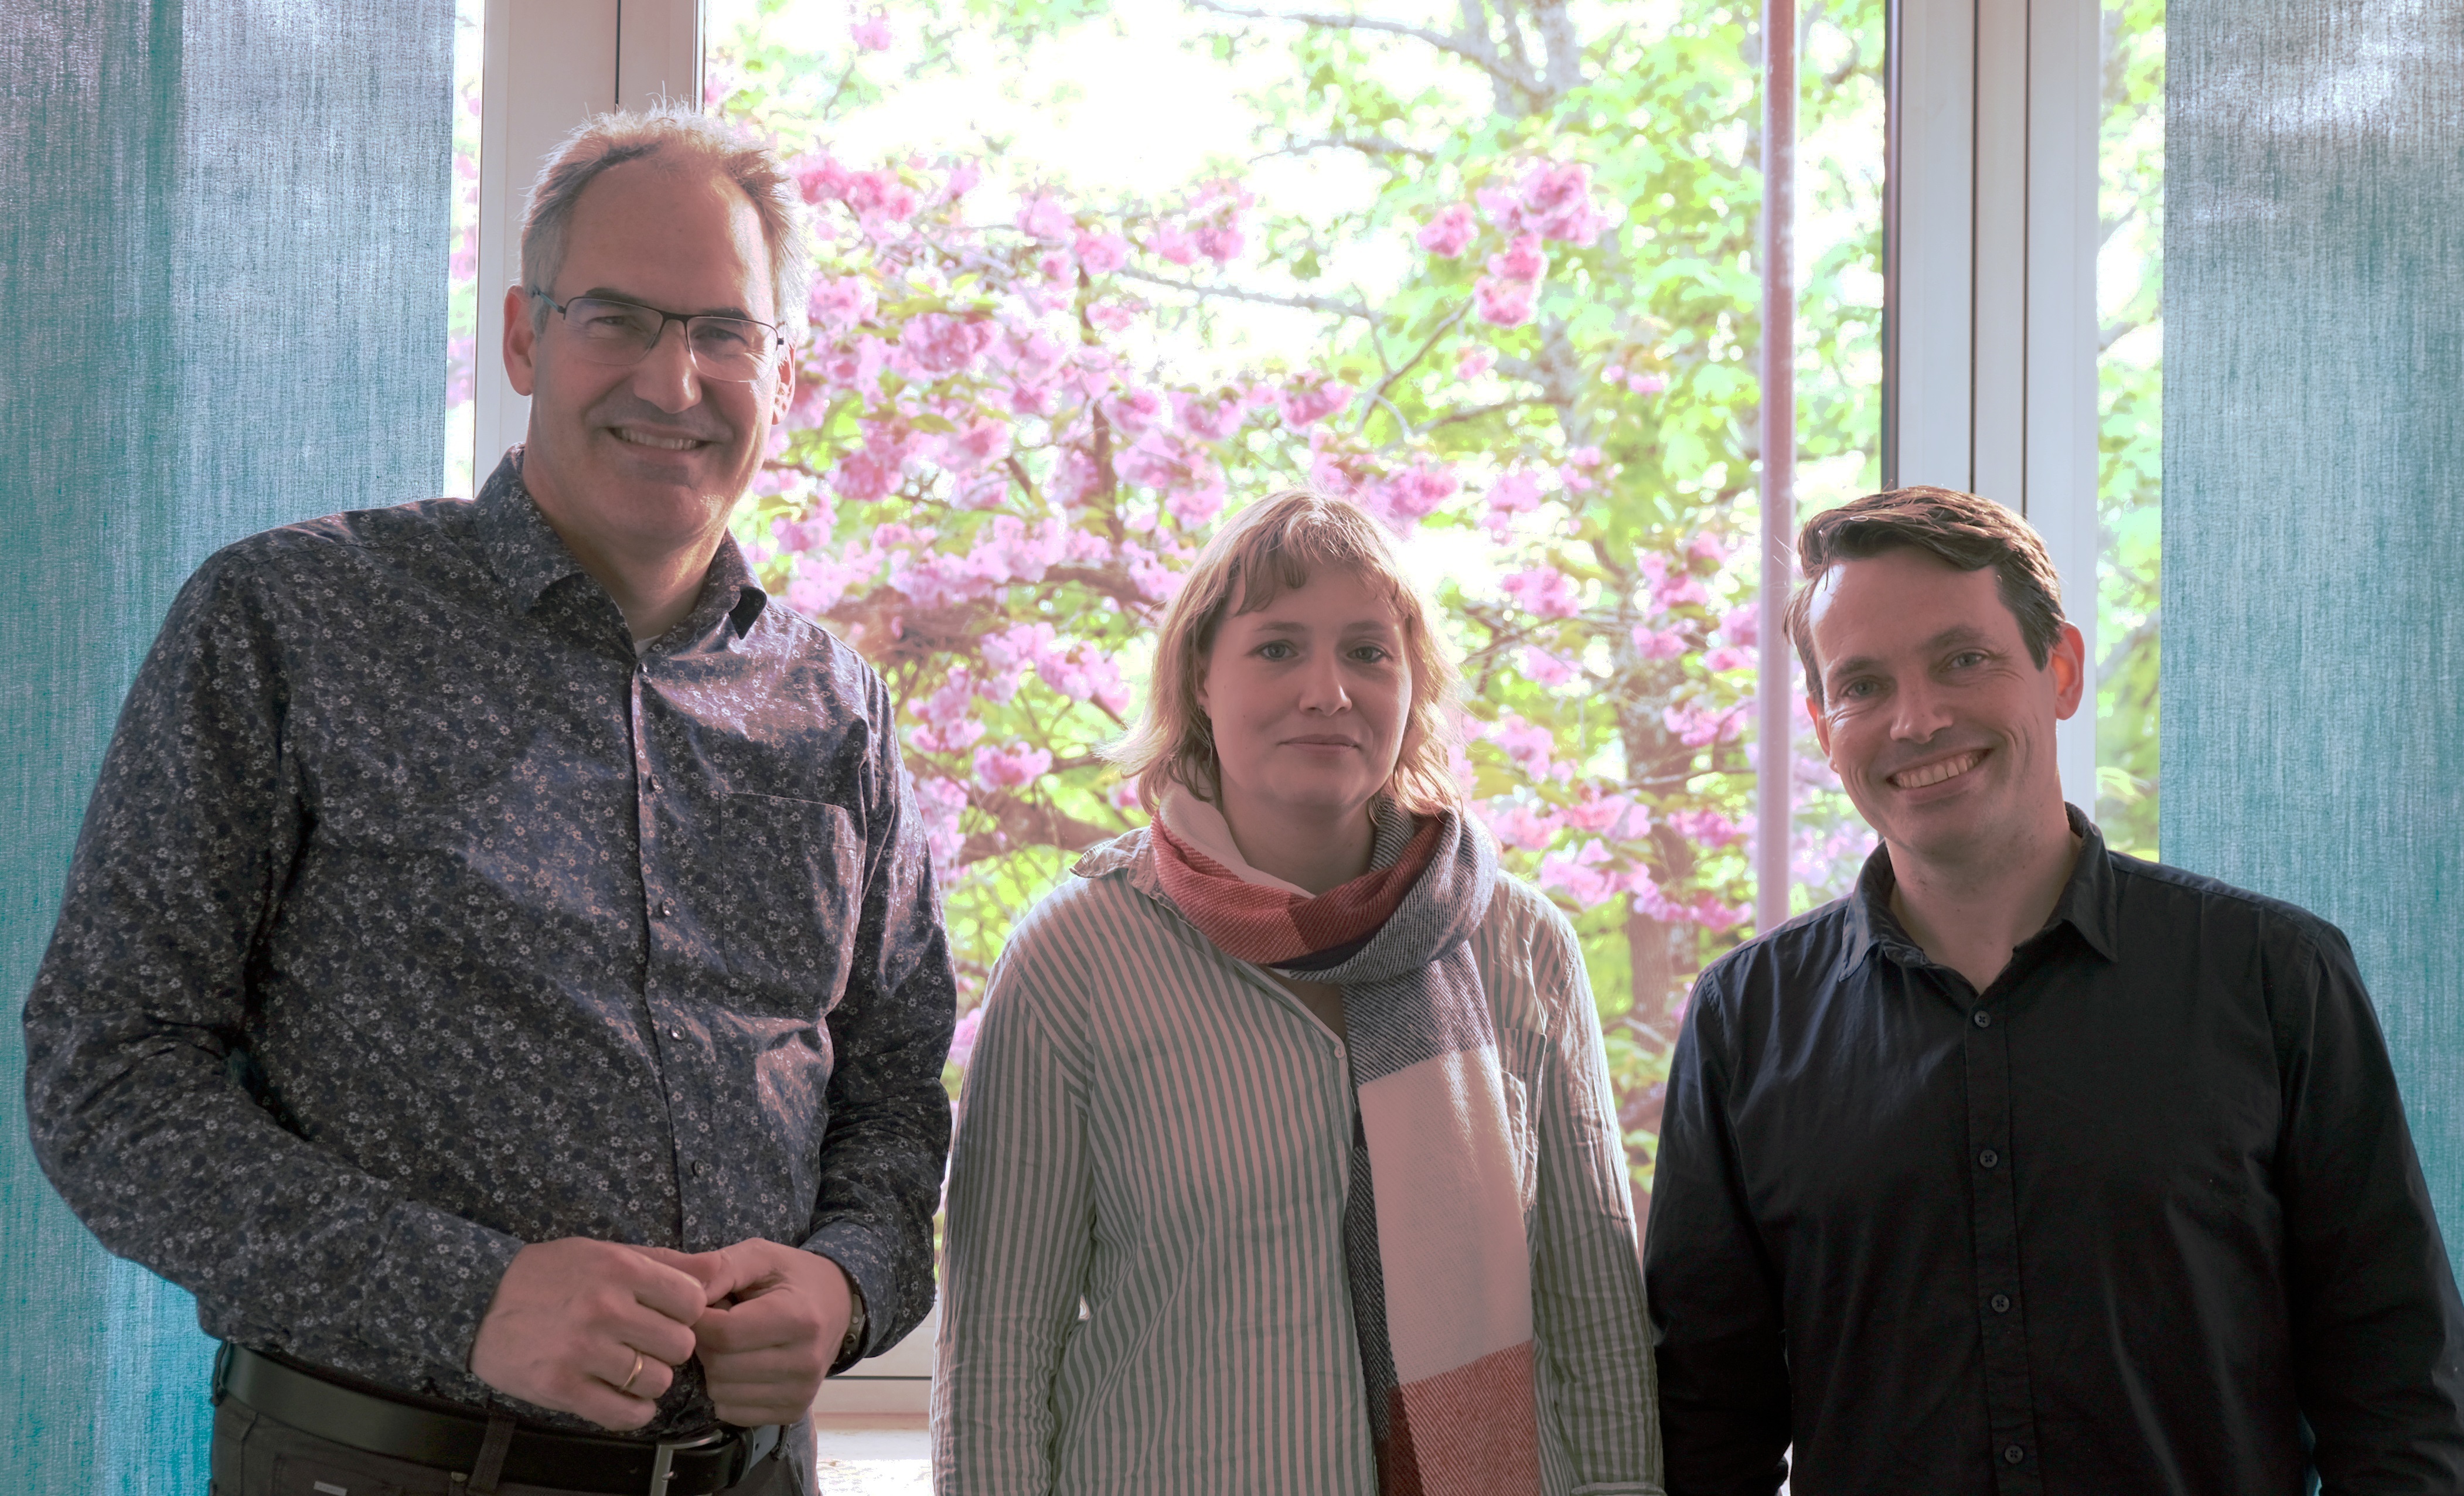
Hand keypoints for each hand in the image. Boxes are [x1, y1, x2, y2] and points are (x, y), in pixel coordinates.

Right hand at [469, 1238, 706, 1430]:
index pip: (692, 1300)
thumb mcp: (604, 1252)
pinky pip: (623, 1414)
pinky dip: (633, 1411)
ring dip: (650, 1380)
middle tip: (647, 1344)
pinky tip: (623, 1398)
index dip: (687, 1312)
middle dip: (670, 1347)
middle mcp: (605, 1309)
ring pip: (658, 1381)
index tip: (670, 1315)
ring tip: (629, 1369)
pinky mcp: (561, 1387)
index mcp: (620, 1269)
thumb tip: (716, 1268)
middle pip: (680, 1345)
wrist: (477, 1302)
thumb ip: (663, 1261)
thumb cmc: (548, 1274)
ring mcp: (582, 1351)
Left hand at [682, 1238, 854, 1426]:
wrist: (839, 1305)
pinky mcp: (793, 1412)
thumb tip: (684, 1290)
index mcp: (799, 1318)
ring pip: (721, 1393)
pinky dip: (726, 1390)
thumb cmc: (792, 1278)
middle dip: (705, 1344)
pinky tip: (742, 1365)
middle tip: (718, 1323)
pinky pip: (732, 1412)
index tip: (701, 1306)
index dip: (698, 1320)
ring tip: (733, 1343)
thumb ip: (721, 1268)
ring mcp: (801, 1392)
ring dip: (713, 1368)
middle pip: (720, 1367)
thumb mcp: (761, 1256)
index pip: (724, 1334)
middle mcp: (805, 1361)